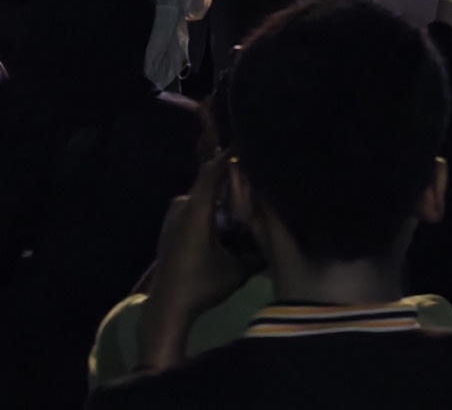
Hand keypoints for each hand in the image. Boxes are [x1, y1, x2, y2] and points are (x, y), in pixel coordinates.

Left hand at [133, 145, 249, 373]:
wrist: (168, 306)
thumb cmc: (202, 285)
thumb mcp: (238, 270)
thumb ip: (260, 251)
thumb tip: (283, 235)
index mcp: (196, 210)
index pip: (213, 170)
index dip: (230, 155)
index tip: (249, 145)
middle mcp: (182, 206)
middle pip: (211, 184)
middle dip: (233, 182)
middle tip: (258, 183)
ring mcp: (173, 216)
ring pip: (204, 199)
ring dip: (222, 201)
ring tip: (246, 206)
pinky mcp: (171, 226)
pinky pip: (195, 210)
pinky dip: (211, 212)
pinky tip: (227, 224)